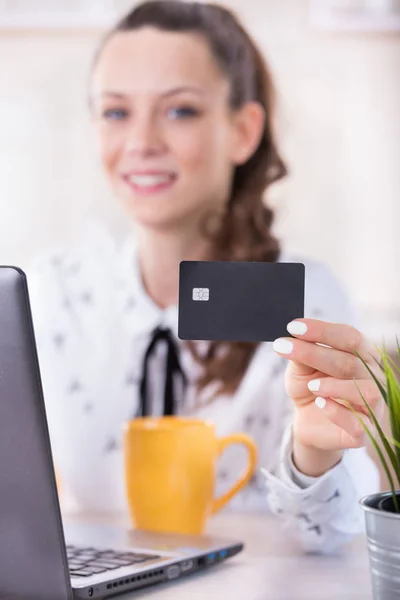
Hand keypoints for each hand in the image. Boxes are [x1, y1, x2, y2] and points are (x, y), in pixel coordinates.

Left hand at [273, 318, 383, 476]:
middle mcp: (375, 378)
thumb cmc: (311, 388)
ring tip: (312, 385)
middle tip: (284, 347)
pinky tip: (321, 403)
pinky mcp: (365, 432)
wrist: (309, 422)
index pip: (350, 337)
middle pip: (351, 360)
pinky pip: (358, 423)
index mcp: (363, 356)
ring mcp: (374, 406)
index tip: (293, 327)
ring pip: (366, 391)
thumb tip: (296, 338)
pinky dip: (337, 412)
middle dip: (315, 352)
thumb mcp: (302, 368)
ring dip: (334, 385)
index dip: (322, 331)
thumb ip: (303, 354)